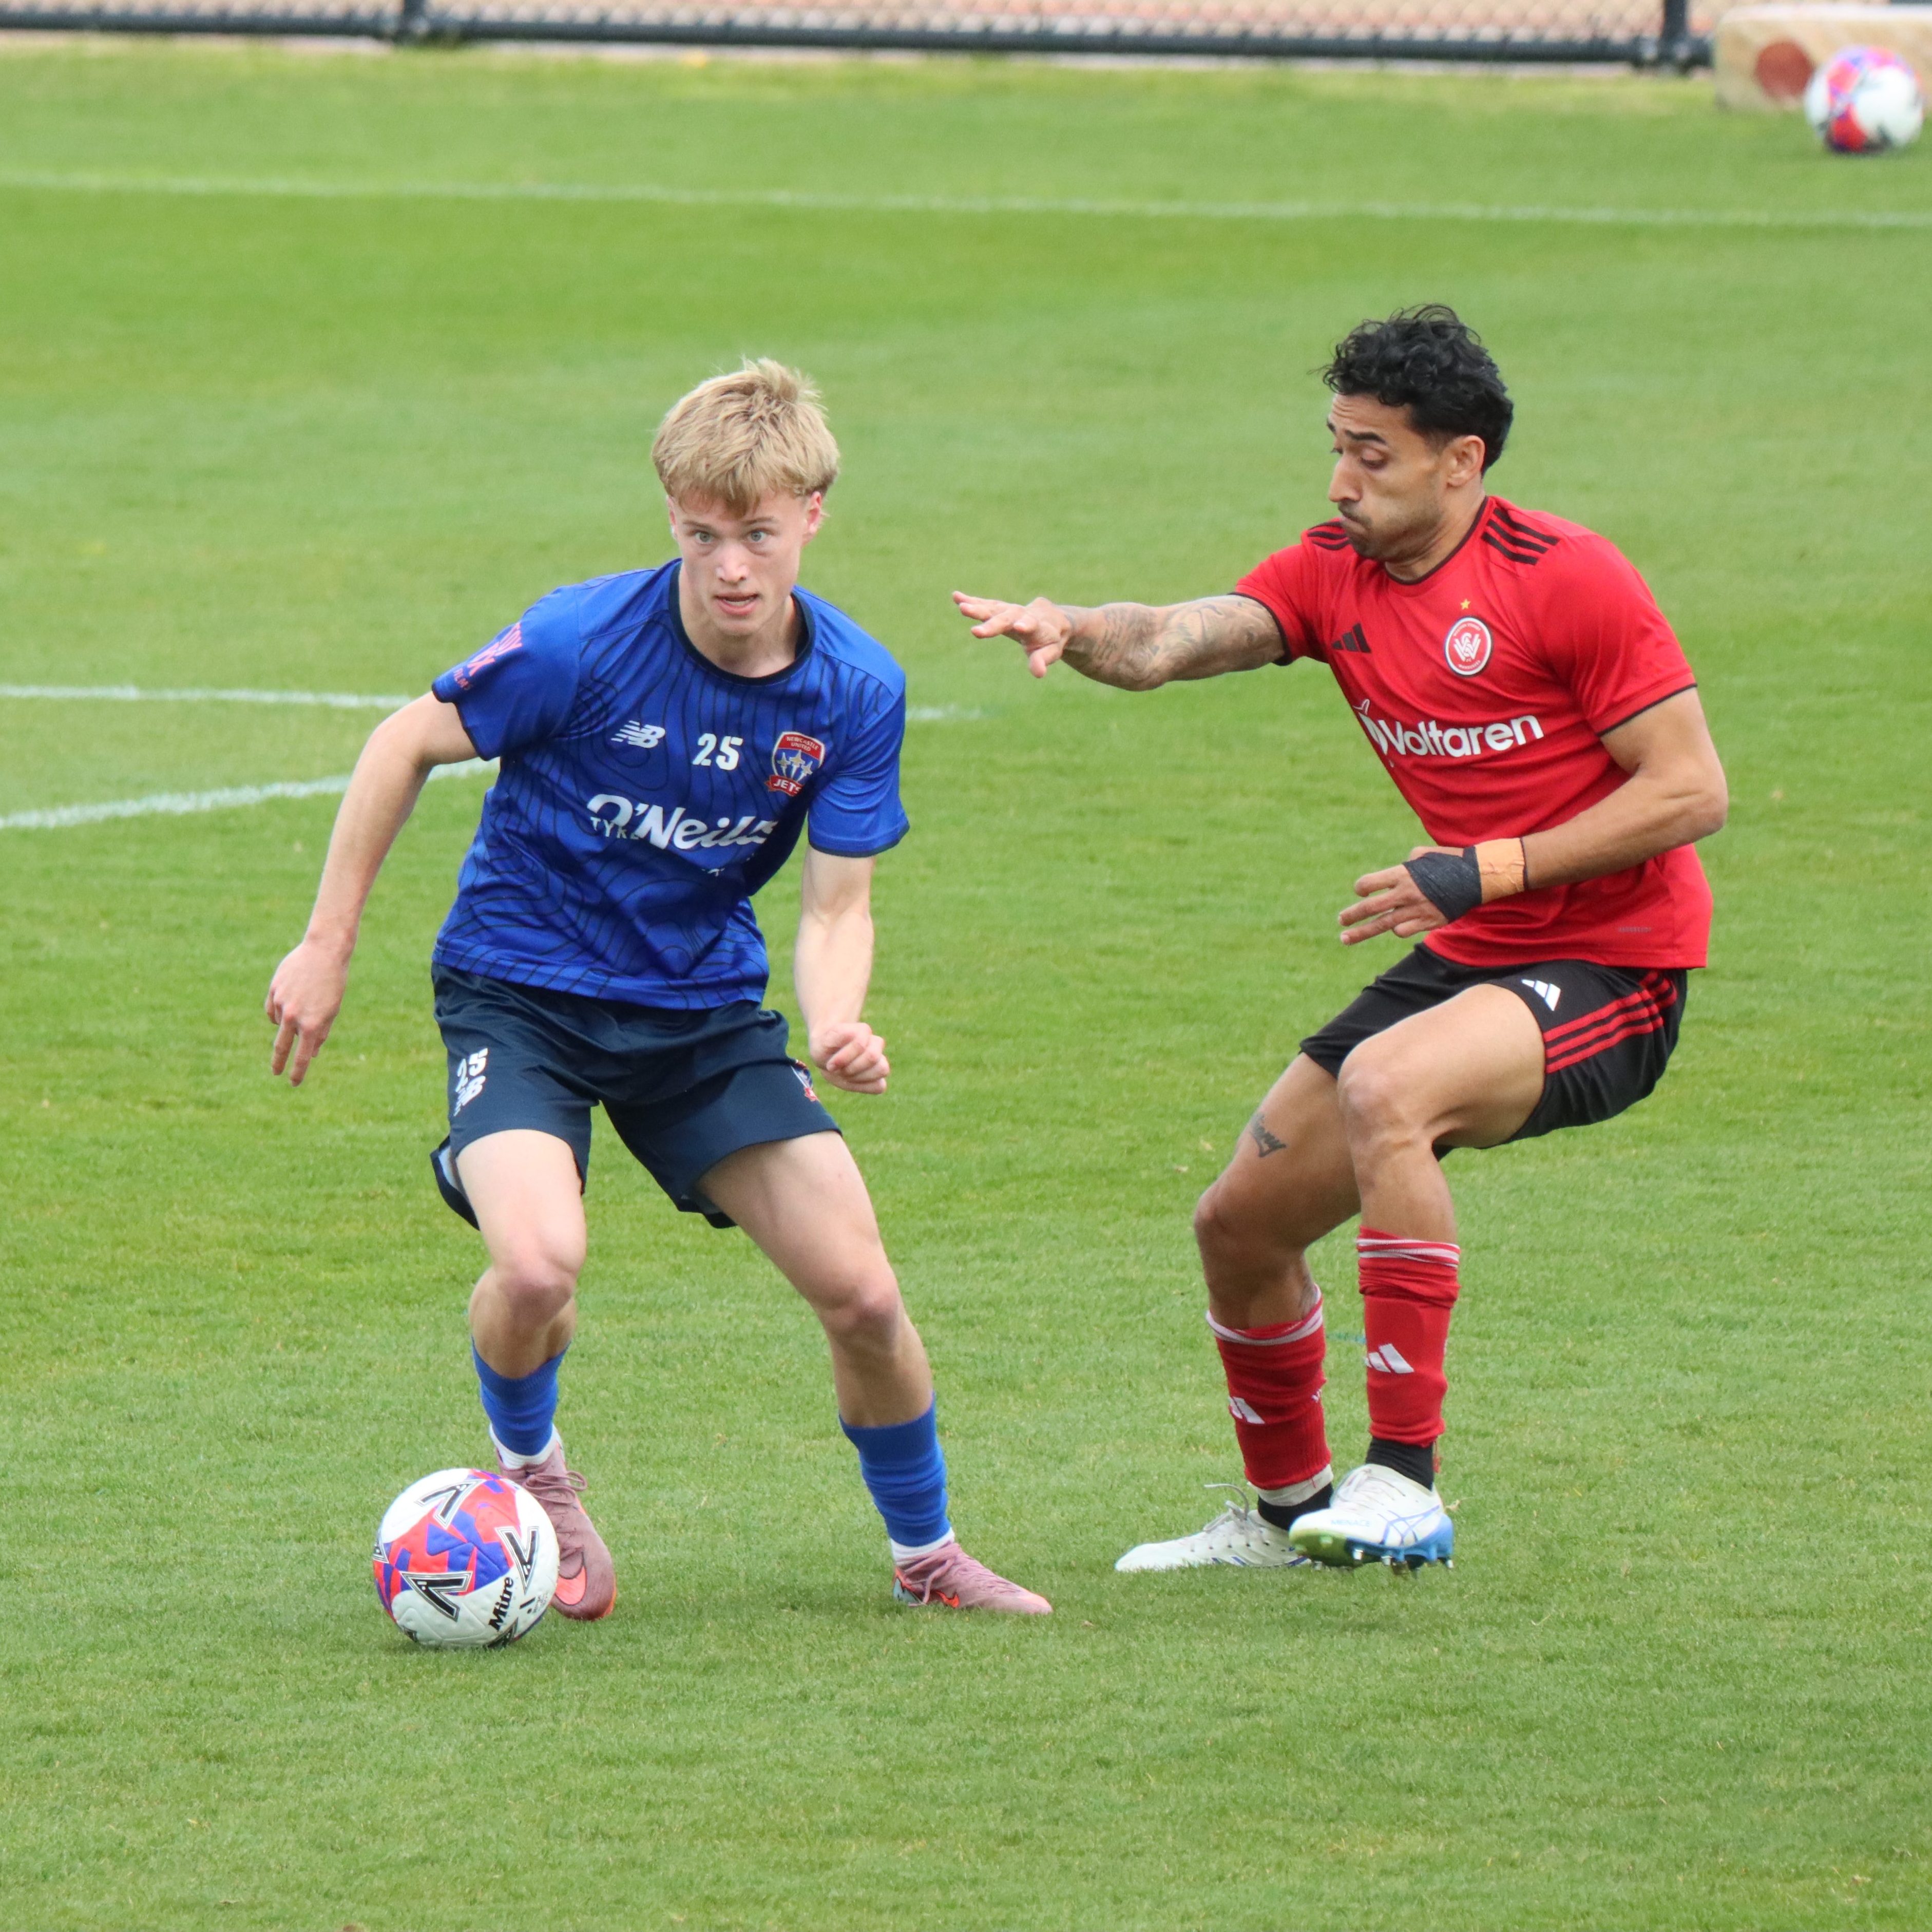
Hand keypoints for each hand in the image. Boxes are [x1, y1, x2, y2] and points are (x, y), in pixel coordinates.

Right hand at [265, 938, 349, 1084]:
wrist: (324, 952)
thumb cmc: (334, 983)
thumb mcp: (333, 1010)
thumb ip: (321, 1033)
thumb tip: (312, 1053)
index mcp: (312, 1024)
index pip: (302, 1056)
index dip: (297, 1072)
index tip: (293, 1083)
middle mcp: (294, 1016)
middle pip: (282, 1047)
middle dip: (278, 1063)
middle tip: (276, 1073)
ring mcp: (281, 1003)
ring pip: (280, 1022)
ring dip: (290, 1020)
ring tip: (306, 1001)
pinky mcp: (273, 990)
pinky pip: (273, 1009)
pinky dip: (279, 1010)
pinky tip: (290, 999)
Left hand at [809, 1021, 889, 1095]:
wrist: (828, 1056)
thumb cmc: (824, 1050)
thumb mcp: (819, 1046)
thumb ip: (831, 1042)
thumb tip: (852, 1049)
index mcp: (862, 1031)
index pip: (860, 1044)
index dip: (843, 1058)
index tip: (829, 1064)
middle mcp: (875, 1042)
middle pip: (872, 1057)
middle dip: (850, 1069)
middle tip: (837, 1070)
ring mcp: (880, 1058)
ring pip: (882, 1069)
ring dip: (858, 1078)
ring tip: (845, 1075)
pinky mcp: (879, 1074)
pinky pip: (880, 1085)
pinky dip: (864, 1087)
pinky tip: (852, 1082)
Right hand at [952, 592, 1073, 678]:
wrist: (1054, 618)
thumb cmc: (1052, 639)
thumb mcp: (1052, 651)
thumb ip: (1043, 660)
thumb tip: (1039, 673)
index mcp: (1038, 626)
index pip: (1031, 625)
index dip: (1026, 626)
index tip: (1019, 627)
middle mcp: (1022, 614)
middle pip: (1007, 617)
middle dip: (992, 624)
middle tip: (976, 631)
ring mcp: (1010, 610)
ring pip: (994, 609)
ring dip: (978, 609)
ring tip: (961, 607)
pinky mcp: (1001, 608)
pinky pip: (986, 604)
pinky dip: (972, 601)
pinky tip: (956, 597)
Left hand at [1338, 846, 1459, 946]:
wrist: (1478, 876)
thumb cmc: (1450, 861)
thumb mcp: (1423, 855)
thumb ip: (1405, 865)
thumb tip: (1396, 873)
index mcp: (1402, 874)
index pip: (1369, 884)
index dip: (1362, 888)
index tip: (1361, 891)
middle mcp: (1406, 893)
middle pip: (1370, 908)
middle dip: (1351, 915)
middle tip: (1340, 920)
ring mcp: (1416, 910)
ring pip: (1382, 925)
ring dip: (1361, 933)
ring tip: (1345, 938)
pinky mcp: (1428, 922)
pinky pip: (1403, 931)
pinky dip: (1397, 929)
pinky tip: (1395, 928)